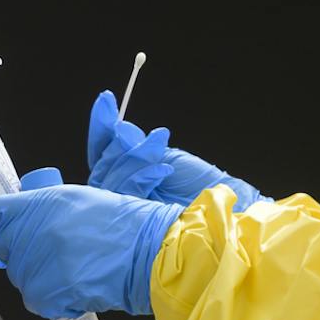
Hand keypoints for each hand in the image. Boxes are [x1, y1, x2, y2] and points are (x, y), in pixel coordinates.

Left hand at [0, 173, 182, 318]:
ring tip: (74, 270)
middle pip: (5, 247)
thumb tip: (26, 221)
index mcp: (41, 202)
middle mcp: (33, 230)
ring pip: (21, 276)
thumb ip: (46, 208)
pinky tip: (77, 287)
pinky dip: (54, 300)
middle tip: (52, 256)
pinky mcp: (44, 293)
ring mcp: (36, 263)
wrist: (148, 253)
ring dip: (41, 278)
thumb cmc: (124, 226)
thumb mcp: (80, 200)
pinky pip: (36, 300)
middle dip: (23, 253)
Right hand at [85, 90, 261, 210]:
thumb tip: (119, 129)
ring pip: (111, 178)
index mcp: (129, 171)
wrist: (218, 204)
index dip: (101, 125)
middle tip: (126, 129)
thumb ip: (139, 146)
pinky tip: (162, 169)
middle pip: (103, 163)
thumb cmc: (198, 183)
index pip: (104, 148)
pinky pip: (127, 193)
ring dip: (135, 157)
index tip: (106, 99)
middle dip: (115, 143)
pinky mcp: (134, 220)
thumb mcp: (167, 155)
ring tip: (157, 145)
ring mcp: (125, 205)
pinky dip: (143, 176)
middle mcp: (123, 188)